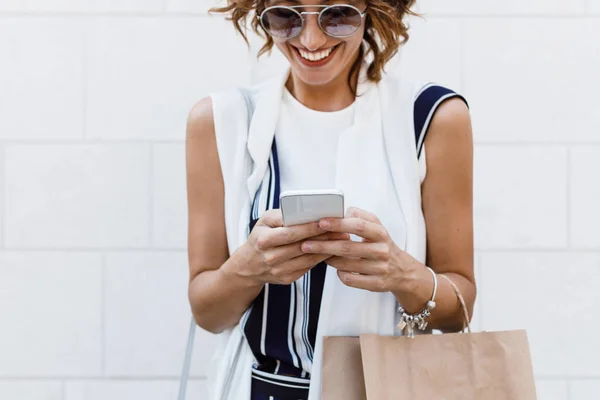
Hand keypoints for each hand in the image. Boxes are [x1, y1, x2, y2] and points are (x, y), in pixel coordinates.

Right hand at [235, 209, 349, 285]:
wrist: (248, 266)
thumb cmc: (260, 237)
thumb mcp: (264, 221)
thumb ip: (282, 215)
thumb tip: (304, 211)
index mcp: (264, 240)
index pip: (291, 233)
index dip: (310, 228)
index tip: (326, 221)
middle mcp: (271, 257)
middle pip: (302, 246)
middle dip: (323, 238)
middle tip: (341, 230)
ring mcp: (279, 270)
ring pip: (308, 258)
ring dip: (327, 248)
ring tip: (340, 239)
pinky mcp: (287, 279)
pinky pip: (308, 267)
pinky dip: (321, 258)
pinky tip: (330, 249)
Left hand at [300, 207, 420, 292]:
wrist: (401, 271)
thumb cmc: (382, 244)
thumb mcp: (377, 226)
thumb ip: (360, 216)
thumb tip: (343, 212)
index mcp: (380, 233)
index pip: (358, 226)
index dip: (338, 224)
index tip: (321, 222)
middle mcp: (382, 251)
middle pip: (348, 247)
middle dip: (324, 245)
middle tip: (306, 243)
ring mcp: (380, 269)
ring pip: (346, 265)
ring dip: (328, 259)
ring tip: (318, 254)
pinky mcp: (376, 284)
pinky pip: (350, 279)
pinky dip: (339, 273)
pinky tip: (337, 267)